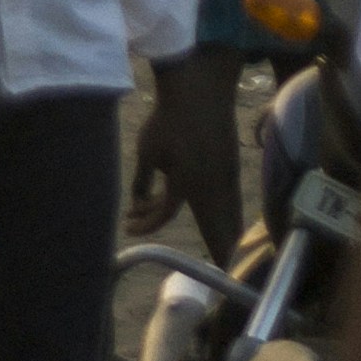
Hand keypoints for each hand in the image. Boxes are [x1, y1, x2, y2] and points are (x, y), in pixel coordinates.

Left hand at [132, 58, 243, 265]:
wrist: (200, 91)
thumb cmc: (168, 120)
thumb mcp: (147, 150)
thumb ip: (143, 181)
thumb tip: (138, 202)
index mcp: (185, 186)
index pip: (163, 216)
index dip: (145, 223)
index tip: (129, 226)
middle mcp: (210, 188)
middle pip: (213, 229)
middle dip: (213, 250)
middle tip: (216, 269)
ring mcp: (226, 177)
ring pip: (225, 215)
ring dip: (220, 232)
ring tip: (214, 248)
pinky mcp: (232, 166)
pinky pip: (230, 200)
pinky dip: (226, 214)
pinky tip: (219, 215)